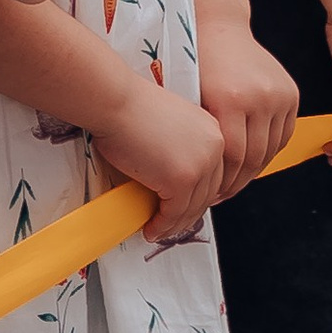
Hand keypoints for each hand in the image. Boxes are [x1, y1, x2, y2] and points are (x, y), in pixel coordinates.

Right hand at [98, 71, 230, 245]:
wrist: (116, 102)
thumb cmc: (132, 109)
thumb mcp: (170, 127)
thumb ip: (181, 150)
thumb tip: (175, 183)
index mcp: (213, 131)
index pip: (215, 175)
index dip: (199, 197)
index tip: (186, 208)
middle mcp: (213, 147)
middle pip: (207, 194)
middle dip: (187, 214)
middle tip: (170, 224)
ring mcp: (200, 165)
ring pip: (192, 208)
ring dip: (174, 224)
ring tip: (158, 229)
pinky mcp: (181, 180)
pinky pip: (173, 213)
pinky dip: (162, 225)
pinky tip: (151, 227)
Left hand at [192, 15, 299, 193]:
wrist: (219, 29)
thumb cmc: (196, 64)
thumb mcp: (191, 101)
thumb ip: (204, 137)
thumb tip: (204, 178)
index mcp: (231, 99)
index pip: (233, 157)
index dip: (223, 181)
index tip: (212, 194)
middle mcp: (260, 97)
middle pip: (254, 157)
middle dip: (237, 182)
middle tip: (222, 195)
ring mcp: (279, 94)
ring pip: (271, 149)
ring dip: (254, 170)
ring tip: (236, 181)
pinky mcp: (291, 93)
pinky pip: (284, 134)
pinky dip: (270, 151)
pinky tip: (252, 160)